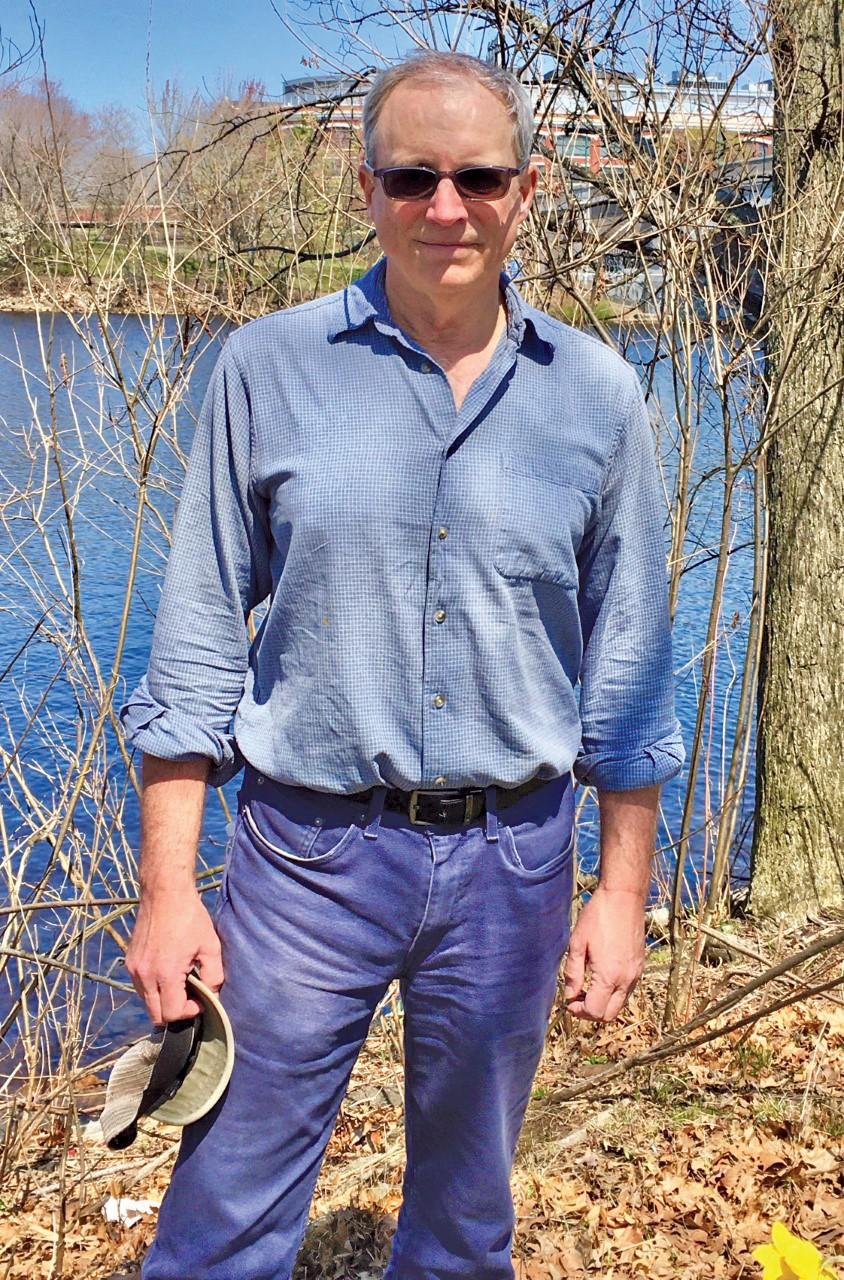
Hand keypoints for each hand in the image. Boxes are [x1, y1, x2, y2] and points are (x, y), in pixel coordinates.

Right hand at [126, 889, 223, 1024]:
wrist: (164, 892)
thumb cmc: (189, 916)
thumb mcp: (210, 945)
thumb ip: (213, 975)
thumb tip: (212, 994)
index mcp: (165, 974)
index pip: (172, 1013)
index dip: (189, 1012)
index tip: (200, 1000)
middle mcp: (144, 975)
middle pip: (155, 1015)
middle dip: (175, 1011)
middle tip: (191, 996)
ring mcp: (134, 968)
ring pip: (146, 1001)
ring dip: (163, 999)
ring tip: (180, 981)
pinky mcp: (130, 959)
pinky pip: (140, 986)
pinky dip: (154, 987)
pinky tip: (168, 970)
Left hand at [562, 886, 645, 1022]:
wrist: (624, 897)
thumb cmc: (598, 916)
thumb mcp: (577, 943)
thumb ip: (573, 973)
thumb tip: (569, 995)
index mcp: (609, 976)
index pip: (595, 1011)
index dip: (579, 1011)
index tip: (569, 1001)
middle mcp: (626, 979)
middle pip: (609, 1015)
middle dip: (591, 1012)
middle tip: (577, 999)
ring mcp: (636, 974)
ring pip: (620, 1005)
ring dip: (603, 1003)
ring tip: (588, 988)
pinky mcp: (640, 966)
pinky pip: (627, 991)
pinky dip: (614, 993)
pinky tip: (601, 977)